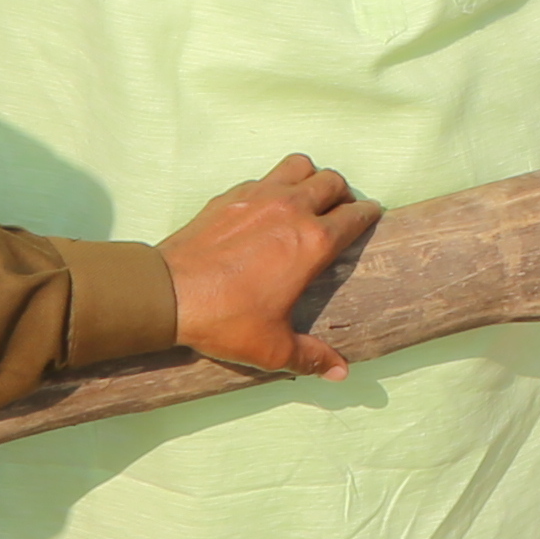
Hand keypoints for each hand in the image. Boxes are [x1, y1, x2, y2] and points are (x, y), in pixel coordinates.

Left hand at [158, 153, 377, 379]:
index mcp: (313, 242)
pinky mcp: (231, 195)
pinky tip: (266, 208)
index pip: (356, 215)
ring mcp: (259, 196)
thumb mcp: (273, 348)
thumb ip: (312, 357)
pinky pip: (265, 176)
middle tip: (340, 213)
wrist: (168, 293)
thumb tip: (341, 372)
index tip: (371, 219)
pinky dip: (275, 185)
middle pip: (333, 181)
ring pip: (300, 166)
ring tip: (307, 199)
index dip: (369, 215)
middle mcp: (291, 209)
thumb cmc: (224, 319)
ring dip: (311, 178)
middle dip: (343, 194)